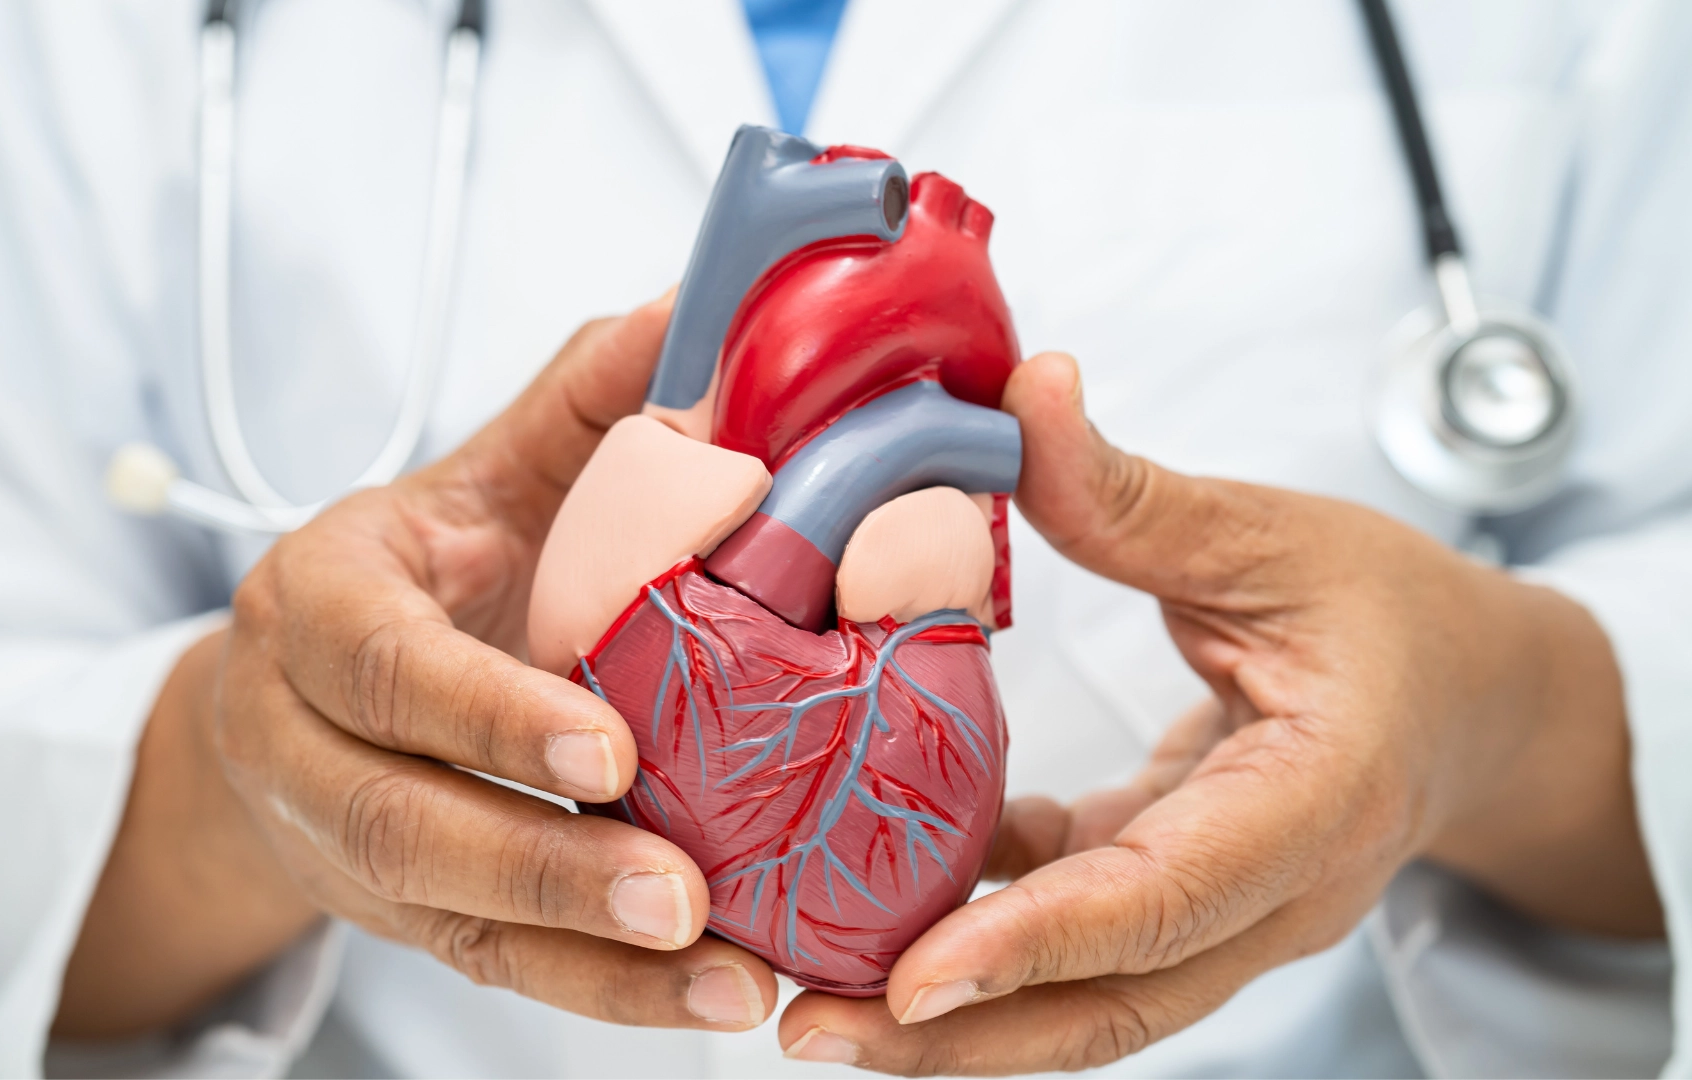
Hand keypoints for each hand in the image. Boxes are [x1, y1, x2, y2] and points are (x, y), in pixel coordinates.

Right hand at [57, 295, 775, 1037]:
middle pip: (401, 822)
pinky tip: (707, 1002)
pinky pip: (492, 971)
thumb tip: (701, 308)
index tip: (610, 752)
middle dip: (540, 866)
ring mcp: (345, 844)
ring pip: (447, 922)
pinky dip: (601, 995)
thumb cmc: (409, 573)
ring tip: (721, 981)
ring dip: (586, 960)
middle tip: (680, 894)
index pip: (382, 667)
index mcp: (317, 604)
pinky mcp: (404, 916)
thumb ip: (579, 405)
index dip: (486, 715)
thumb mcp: (475, 477)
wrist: (293, 695)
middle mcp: (305, 738)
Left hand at [777, 351, 1659, 1073]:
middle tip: (812, 1031)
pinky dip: (982, 938)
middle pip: (1114, 1001)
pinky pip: (1075, 940)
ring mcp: (1232, 916)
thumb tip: (1022, 391)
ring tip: (819, 1011)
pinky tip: (879, 905)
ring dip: (955, 1020)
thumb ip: (1134, 493)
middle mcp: (1278, 892)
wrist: (1474, 698)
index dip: (1037, 940)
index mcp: (1317, 798)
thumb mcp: (1272, 535)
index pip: (1169, 897)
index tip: (913, 976)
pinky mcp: (1178, 899)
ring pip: (1089, 1001)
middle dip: (960, 1038)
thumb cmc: (1393, 613)